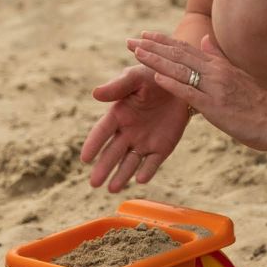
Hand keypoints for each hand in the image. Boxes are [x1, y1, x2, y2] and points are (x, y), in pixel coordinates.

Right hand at [81, 59, 194, 191]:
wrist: (182, 83)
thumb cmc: (153, 76)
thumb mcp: (136, 77)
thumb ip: (118, 86)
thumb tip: (95, 94)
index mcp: (118, 114)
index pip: (102, 132)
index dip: (93, 144)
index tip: (85, 158)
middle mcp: (128, 132)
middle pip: (112, 153)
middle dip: (103, 168)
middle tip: (94, 184)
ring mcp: (144, 142)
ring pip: (130, 162)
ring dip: (121, 176)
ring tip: (112, 189)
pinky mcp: (162, 148)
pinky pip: (153, 162)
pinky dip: (147, 171)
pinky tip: (141, 179)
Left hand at [126, 31, 266, 151]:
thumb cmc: (258, 104)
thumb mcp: (238, 75)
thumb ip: (218, 58)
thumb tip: (204, 39)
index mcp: (219, 65)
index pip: (186, 49)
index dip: (164, 41)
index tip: (145, 35)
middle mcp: (216, 72)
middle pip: (178, 55)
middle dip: (152, 47)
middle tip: (130, 41)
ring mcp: (215, 89)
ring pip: (180, 71)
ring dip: (157, 61)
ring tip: (137, 53)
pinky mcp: (216, 107)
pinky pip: (190, 94)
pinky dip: (172, 85)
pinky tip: (156, 79)